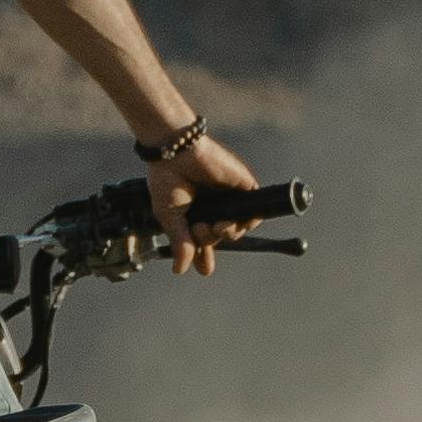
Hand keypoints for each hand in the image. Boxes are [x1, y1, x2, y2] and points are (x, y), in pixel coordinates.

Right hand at [145, 129, 268, 274]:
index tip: (204, 269)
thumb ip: (180, 242)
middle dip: (211, 240)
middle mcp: (214, 207)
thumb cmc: (167, 179)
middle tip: (199, 231)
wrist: (176, 151)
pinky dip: (247, 221)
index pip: (204, 241)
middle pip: (221, 236)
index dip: (205, 257)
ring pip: (238, 228)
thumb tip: (180, 270)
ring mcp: (229, 198)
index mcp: (195, 214)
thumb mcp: (170, 216)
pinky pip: (254, 211)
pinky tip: (230, 223)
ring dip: (228, 234)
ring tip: (213, 227)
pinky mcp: (243, 187)